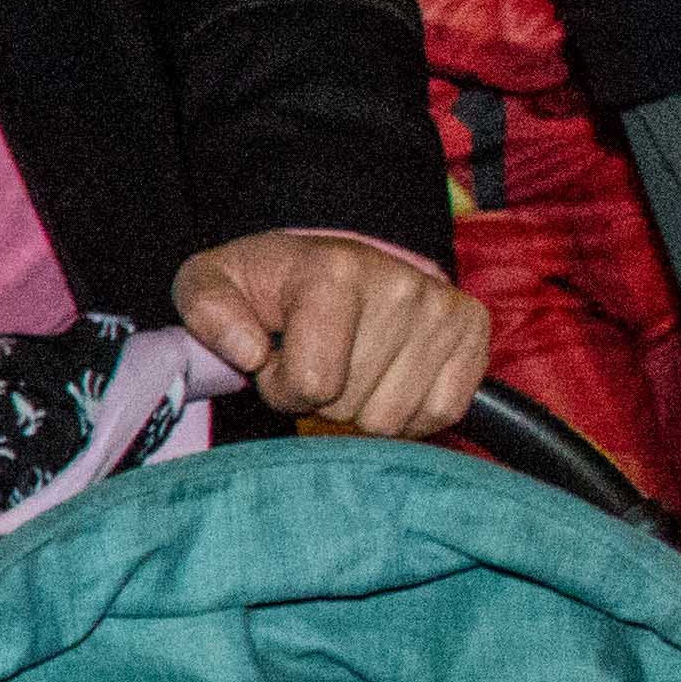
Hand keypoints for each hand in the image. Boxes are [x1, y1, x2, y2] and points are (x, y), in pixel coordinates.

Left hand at [177, 231, 488, 441]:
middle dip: (321, 398)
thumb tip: (251, 353)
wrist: (327, 261)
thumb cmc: (264, 284)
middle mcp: (400, 285)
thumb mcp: (210, 284)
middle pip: (352, 407)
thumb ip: (207, 312)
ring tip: (349, 363)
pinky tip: (385, 375)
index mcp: (333, 272)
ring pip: (393, 419)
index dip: (280, 387)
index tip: (274, 360)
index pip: (310, 384)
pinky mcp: (473, 330)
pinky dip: (406, 411)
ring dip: (361, 406)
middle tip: (316, 358)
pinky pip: (439, 413)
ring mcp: (443, 307)